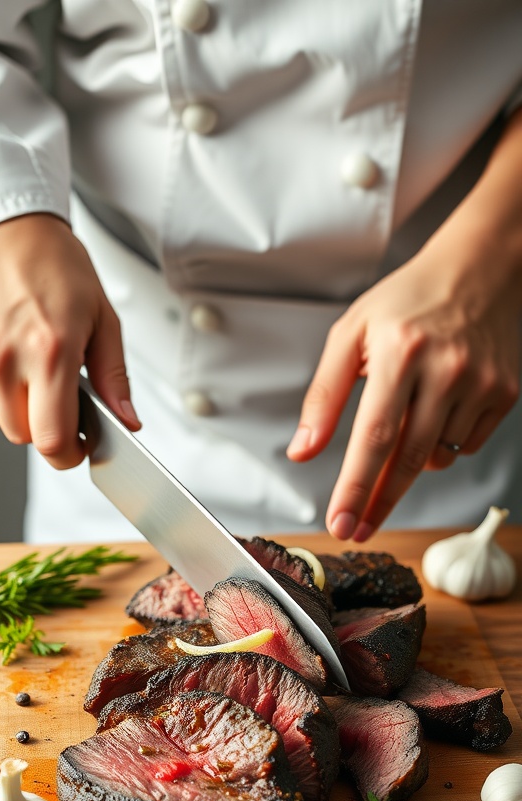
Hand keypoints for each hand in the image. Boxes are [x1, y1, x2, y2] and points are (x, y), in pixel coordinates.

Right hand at [0, 213, 139, 468]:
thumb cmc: (50, 262)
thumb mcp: (100, 316)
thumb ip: (113, 376)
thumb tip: (126, 420)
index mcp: (50, 351)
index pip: (51, 440)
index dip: (67, 453)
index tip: (75, 446)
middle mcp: (3, 358)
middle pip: (23, 435)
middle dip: (43, 421)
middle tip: (54, 385)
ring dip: (14, 402)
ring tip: (25, 357)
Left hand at [287, 241, 519, 539]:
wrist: (478, 269)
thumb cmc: (408, 301)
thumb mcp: (351, 334)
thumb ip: (324, 395)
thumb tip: (302, 451)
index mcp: (400, 350)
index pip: (374, 436)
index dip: (356, 487)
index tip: (341, 523)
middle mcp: (446, 368)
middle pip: (408, 459)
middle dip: (378, 502)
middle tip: (356, 528)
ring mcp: (481, 383)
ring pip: (437, 456)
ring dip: (410, 463)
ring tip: (400, 428)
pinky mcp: (504, 394)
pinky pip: (465, 445)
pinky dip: (442, 445)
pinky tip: (433, 413)